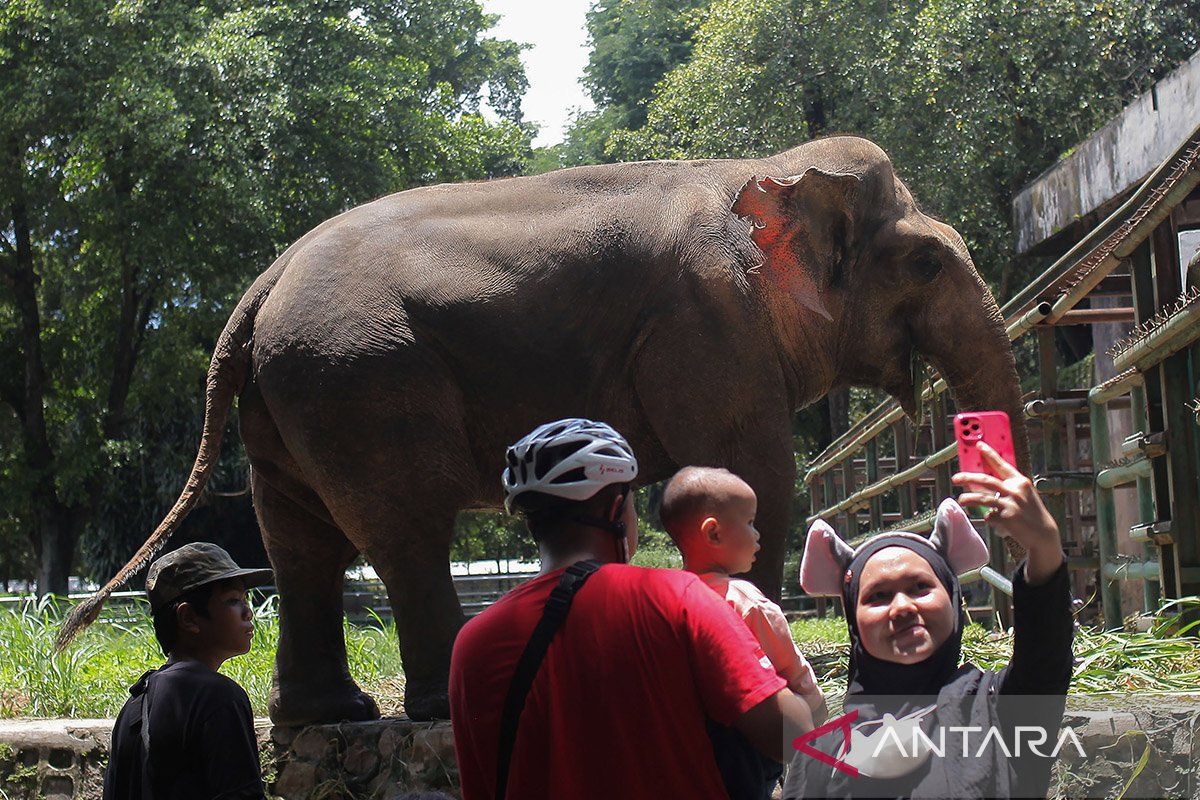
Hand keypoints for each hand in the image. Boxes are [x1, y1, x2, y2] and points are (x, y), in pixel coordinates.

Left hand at [951, 441, 1063, 583]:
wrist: (1043, 534)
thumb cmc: (1030, 513)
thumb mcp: (1023, 495)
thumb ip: (1005, 489)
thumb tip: (980, 486)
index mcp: (1020, 482)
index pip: (1002, 465)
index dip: (990, 454)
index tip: (979, 445)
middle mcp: (1015, 490)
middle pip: (986, 480)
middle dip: (968, 477)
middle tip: (955, 478)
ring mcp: (1011, 503)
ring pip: (983, 498)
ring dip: (969, 499)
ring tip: (961, 500)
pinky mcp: (1007, 517)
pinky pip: (989, 516)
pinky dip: (989, 519)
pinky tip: (996, 522)